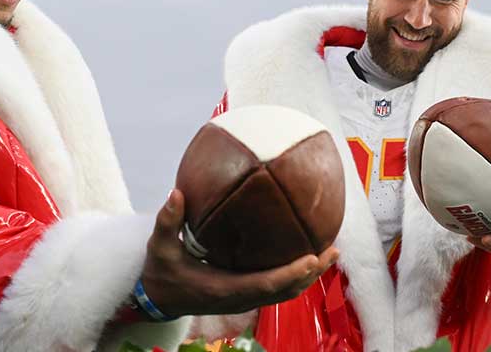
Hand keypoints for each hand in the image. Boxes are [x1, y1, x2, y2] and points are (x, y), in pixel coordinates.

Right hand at [139, 189, 337, 317]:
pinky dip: (295, 274)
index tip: (311, 258)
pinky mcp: (244, 295)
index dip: (290, 274)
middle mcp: (238, 299)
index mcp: (222, 290)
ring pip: (284, 292)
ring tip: (328, 251)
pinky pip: (276, 287)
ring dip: (308, 275)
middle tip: (332, 249)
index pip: (264, 285)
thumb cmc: (160, 272)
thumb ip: (168, 220)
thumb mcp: (160, 246)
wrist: (158, 298)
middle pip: (285, 291)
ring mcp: (243, 299)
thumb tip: (177, 192)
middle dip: (311, 273)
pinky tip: (304, 254)